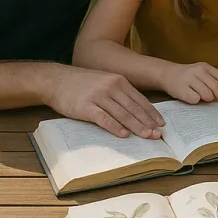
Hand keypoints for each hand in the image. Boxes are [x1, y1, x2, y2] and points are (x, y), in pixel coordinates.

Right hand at [47, 67, 164, 139]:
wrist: (56, 80)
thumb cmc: (82, 84)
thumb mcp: (105, 82)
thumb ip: (120, 93)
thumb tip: (136, 110)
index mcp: (119, 81)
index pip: (140, 100)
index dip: (151, 113)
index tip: (161, 124)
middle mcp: (112, 87)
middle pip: (134, 108)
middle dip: (148, 123)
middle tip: (158, 135)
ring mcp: (99, 96)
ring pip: (122, 114)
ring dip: (136, 127)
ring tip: (147, 136)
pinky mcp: (86, 106)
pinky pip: (104, 119)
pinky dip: (115, 127)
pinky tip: (124, 135)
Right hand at [160, 62, 217, 103]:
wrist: (167, 74)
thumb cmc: (188, 76)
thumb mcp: (202, 72)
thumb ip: (214, 79)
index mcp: (205, 67)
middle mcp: (198, 71)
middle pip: (216, 88)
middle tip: (215, 98)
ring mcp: (189, 80)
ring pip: (207, 95)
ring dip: (207, 99)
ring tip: (201, 96)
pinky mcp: (182, 90)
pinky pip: (196, 100)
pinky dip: (195, 101)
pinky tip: (192, 96)